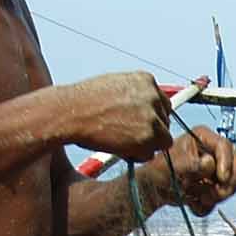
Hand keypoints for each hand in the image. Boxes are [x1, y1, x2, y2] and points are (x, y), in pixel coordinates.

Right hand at [53, 71, 168, 161]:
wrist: (70, 112)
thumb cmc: (84, 102)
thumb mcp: (114, 88)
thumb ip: (133, 98)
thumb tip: (143, 115)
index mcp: (145, 80)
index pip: (162, 104)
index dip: (151, 118)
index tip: (139, 125)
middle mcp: (153, 95)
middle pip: (165, 122)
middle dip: (151, 132)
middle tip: (127, 136)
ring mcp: (152, 116)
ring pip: (162, 140)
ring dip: (145, 145)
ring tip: (120, 141)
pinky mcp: (149, 135)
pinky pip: (151, 153)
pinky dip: (137, 155)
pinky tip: (119, 147)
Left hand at [163, 128, 235, 213]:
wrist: (156, 188)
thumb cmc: (160, 171)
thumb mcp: (173, 165)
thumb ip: (192, 164)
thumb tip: (210, 163)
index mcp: (203, 137)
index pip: (225, 146)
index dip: (227, 163)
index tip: (222, 178)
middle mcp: (214, 151)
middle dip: (226, 183)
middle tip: (212, 193)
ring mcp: (219, 167)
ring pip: (235, 180)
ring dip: (220, 194)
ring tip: (201, 197)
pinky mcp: (219, 183)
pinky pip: (226, 195)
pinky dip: (212, 202)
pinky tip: (198, 200)